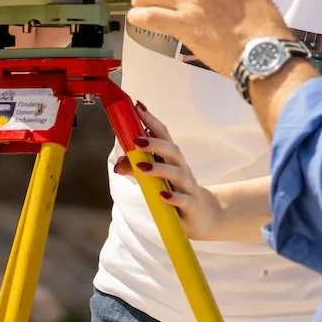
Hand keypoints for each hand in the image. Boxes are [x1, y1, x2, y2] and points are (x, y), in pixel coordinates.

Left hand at [117, 102, 270, 242]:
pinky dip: (173, 197)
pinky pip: (184, 200)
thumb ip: (136, 170)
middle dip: (154, 143)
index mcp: (171, 159)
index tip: (137, 106)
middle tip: (136, 140)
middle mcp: (181, 169)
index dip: (151, 121)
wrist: (203, 215)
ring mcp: (187, 187)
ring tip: (141, 166)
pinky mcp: (191, 206)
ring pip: (177, 173)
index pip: (162, 136)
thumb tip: (118, 165)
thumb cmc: (175, 191)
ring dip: (159, 168)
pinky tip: (162, 195)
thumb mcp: (154, 179)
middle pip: (171, 151)